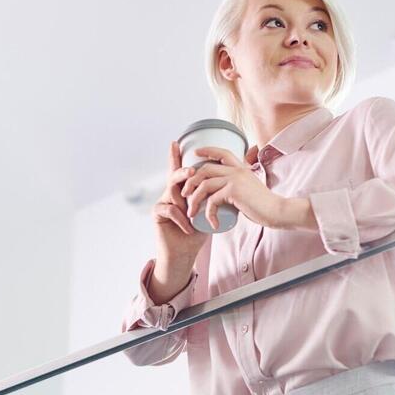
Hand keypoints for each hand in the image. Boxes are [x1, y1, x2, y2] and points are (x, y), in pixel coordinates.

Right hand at [151, 140, 208, 261]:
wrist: (184, 253)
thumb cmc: (198, 232)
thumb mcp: (209, 211)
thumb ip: (217, 198)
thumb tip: (236, 183)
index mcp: (182, 190)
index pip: (180, 170)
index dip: (176, 156)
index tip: (175, 142)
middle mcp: (170, 193)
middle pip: (174, 176)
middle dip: (183, 171)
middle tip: (192, 171)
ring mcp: (162, 202)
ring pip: (172, 191)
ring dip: (184, 195)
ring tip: (191, 201)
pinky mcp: (157, 214)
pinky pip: (170, 211)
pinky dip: (183, 219)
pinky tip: (189, 227)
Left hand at [181, 145, 289, 229]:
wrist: (277, 211)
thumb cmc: (263, 205)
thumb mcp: (250, 188)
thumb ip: (238, 186)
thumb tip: (226, 192)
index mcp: (240, 168)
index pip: (222, 152)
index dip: (207, 150)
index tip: (195, 154)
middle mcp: (237, 170)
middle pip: (205, 169)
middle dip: (190, 181)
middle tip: (185, 194)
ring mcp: (235, 179)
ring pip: (204, 184)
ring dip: (194, 200)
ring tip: (191, 212)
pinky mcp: (234, 191)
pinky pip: (212, 200)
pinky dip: (209, 214)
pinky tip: (212, 223)